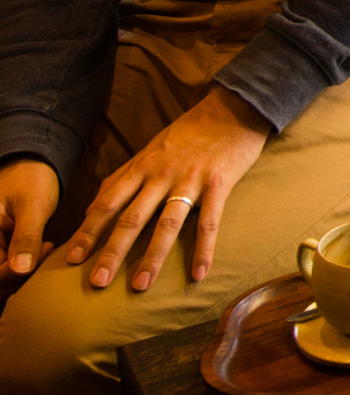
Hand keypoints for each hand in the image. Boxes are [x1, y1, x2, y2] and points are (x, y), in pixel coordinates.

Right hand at [1, 156, 58, 280]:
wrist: (32, 166)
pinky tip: (44, 248)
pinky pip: (10, 266)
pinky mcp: (2, 247)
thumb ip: (26, 237)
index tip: (43, 248)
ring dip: (24, 271)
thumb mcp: (31, 206)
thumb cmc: (31, 180)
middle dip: (20, 275)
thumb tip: (20, 269)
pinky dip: (27, 265)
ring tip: (46, 247)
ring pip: (4, 275)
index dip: (13, 273)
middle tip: (46, 249)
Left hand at [66, 86, 269, 289]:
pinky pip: (209, 221)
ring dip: (153, 257)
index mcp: (142, 166)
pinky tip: (199, 273)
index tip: (71, 258)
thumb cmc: (191, 132)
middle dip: (112, 251)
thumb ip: (126, 176)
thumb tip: (97, 204)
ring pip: (166, 223)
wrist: (233, 109)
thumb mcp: (152, 149)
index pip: (107, 203)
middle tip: (96, 282)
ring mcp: (190, 179)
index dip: (88, 231)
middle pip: (131, 217)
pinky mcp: (219, 183)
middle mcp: (161, 174)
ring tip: (141, 285)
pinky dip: (203, 249)